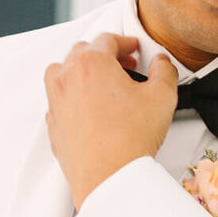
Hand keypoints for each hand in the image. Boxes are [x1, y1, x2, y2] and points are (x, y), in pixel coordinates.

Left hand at [44, 33, 178, 208]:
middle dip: (104, 54)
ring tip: (102, 84)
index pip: (107, 39)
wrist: (109, 177)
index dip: (125, 42)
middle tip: (123, 65)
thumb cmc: (130, 139)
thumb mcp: (162, 97)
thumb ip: (164, 70)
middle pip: (82, 52)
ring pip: (62, 73)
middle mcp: (67, 78)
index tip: (134, 49)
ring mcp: (56, 102)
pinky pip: (59, 100)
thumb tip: (161, 63)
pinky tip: (90, 109)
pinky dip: (72, 97)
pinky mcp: (53, 125)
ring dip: (81, 71)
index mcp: (91, 63)